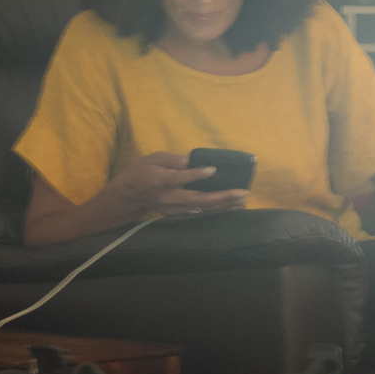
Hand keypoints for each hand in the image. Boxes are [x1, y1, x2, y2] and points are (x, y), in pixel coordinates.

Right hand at [106, 151, 249, 218]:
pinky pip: (201, 214)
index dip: (196, 175)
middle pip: (198, 200)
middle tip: (243, 192)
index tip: (213, 169)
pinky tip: (232, 207)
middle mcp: (169, 198)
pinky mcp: (178, 215)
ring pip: (203, 210)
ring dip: (224, 206)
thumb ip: (171, 159)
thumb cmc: (143, 171)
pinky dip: (217, 211)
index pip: (179, 178)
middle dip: (223, 197)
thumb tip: (190, 159)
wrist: (131, 194)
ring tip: (243, 200)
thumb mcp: (153, 158)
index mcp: (160, 181)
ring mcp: (174, 209)